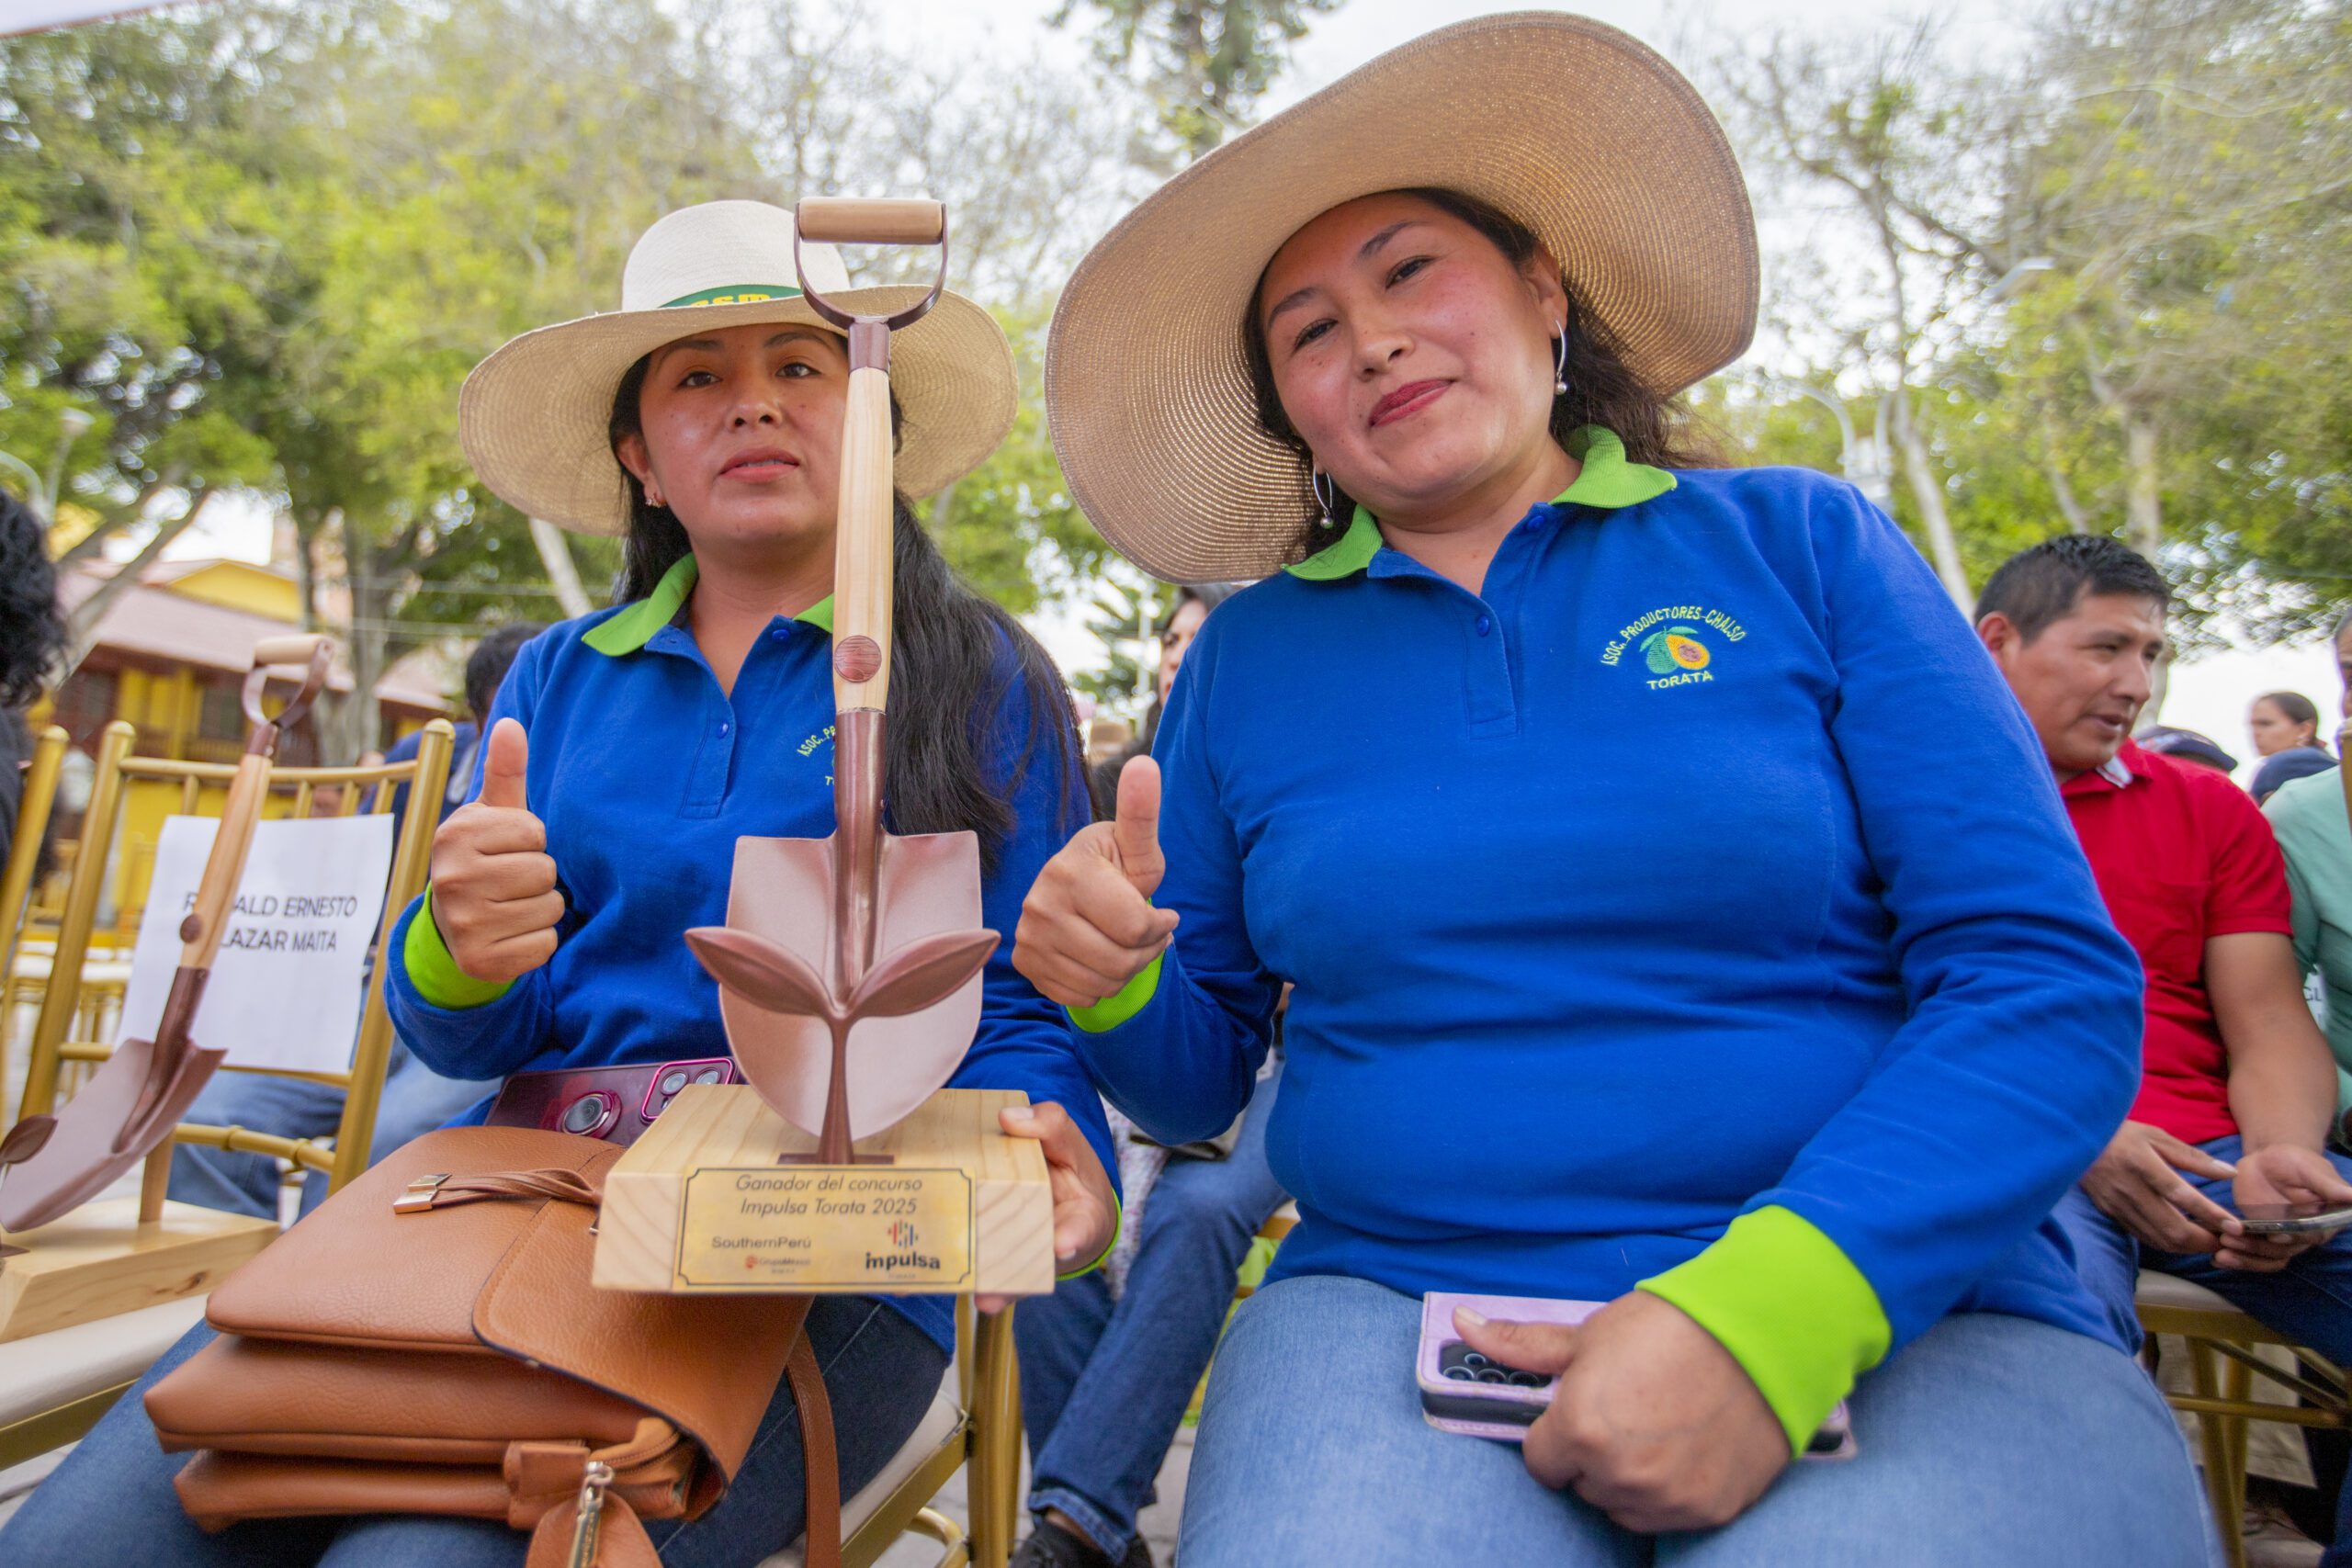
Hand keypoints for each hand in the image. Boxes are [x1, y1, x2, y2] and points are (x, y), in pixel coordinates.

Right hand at [425, 717, 561, 983]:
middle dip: (538, 876)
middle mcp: (451, 879)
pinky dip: (538, 941)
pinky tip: (512, 934)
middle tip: (510, 881)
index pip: (535, 832)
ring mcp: (464, 923)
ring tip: (512, 905)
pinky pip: (545, 945)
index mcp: (456, 835)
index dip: (531, 841)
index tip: (507, 849)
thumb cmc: (484, 857)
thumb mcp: (492, 814)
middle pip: (545, 872)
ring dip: (541, 909)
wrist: (452, 925)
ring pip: (550, 908)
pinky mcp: (481, 960)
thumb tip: (510, 723)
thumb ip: (505, 771)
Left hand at [979, 1101, 1115, 1312]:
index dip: (1071, 1238)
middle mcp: (1054, 1241)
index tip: (1062, 1244)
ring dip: (991, 1286)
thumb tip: (1007, 1117)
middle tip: (996, 1293)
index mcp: (1081, 1215)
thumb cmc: (1069, 1168)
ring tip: (979, 1297)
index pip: (1080, 1228)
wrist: (1064, 1194)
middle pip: (1032, 1263)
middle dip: (1017, 1277)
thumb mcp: (1069, 1142)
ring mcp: (1025, 1252)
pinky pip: (984, 1269)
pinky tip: (946, 1287)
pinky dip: (966, 1277)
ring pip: (1009, 1275)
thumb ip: (1048, 1126)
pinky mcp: (999, 1254)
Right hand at [1013, 756, 1179, 1007]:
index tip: (1162, 912)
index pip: (1135, 927)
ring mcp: (1026, 937)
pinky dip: (1098, 985)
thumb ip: (1142, 812)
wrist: (1077, 888)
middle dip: (1145, 953)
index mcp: (1068, 871)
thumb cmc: (1117, 866)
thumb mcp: (1137, 845)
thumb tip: (1146, 764)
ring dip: (1124, 971)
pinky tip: (1098, 957)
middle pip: (1119, 961)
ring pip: (1101, 984)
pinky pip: (1078, 997)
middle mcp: (1038, 904)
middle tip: (1147, 934)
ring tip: (1124, 944)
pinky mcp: (1024, 963)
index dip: (1160, 926)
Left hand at [1458, 1292, 1787, 1532]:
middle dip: (1593, 1454)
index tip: (1583, 1410)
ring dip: (1628, 1478)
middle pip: (1581, 1484)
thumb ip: (1521, 1345)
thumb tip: (1459, 1323)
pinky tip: (1686, 1450)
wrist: (1761, 1336)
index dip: (1558, 1433)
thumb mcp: (1588, 1334)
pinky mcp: (1705, 1511)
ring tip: (1658, 1428)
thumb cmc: (1670, 1327)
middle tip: (1629, 1411)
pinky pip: (1665, 1517)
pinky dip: (1668, 1493)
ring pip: (1620, 1505)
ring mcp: (1664, 1498)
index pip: (1540, 1461)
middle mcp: (1616, 1474)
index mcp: (1578, 1430)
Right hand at [2080, 1120, 2243, 1255]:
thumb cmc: (2121, 1134)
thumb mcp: (2157, 1136)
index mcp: (2141, 1162)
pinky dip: (2168, 1243)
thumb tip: (2229, 1173)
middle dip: (2203, 1241)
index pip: (2181, 1195)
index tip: (2234, 1226)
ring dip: (2188, 1246)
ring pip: (2158, 1238)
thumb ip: (2194, 1157)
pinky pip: (2144, 1236)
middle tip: (2225, 1241)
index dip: (2210, 1214)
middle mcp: (2127, 1188)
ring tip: (2208, 1242)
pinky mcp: (2110, 1213)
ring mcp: (2116, 1204)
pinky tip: (2182, 1239)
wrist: (2073, 1139)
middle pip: (2171, 1227)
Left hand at [2224, 1145, 2351, 1270]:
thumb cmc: (2295, 1161)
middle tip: (2231, 1240)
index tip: (2275, 1236)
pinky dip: (2236, 1260)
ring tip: (2221, 1253)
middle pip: (2284, 1251)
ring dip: (2244, 1258)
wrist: (2267, 1160)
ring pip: (2267, 1258)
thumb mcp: (2310, 1169)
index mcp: (2323, 1221)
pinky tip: (2216, 1260)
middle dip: (2258, 1250)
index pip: (2311, 1235)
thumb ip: (2328, 1185)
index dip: (2294, 1238)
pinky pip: (2251, 1255)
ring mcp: (2281, 1239)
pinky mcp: (2260, 1238)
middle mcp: (2305, 1235)